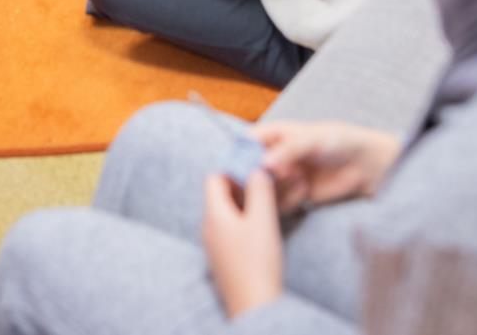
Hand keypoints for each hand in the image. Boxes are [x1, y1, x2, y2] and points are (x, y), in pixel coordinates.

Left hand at [203, 171, 284, 318]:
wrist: (254, 306)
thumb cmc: (257, 262)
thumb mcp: (262, 220)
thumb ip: (259, 190)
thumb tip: (256, 169)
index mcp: (213, 214)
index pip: (214, 179)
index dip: (233, 170)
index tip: (255, 170)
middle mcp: (208, 228)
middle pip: (220, 196)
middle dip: (242, 187)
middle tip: (265, 185)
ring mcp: (214, 245)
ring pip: (227, 213)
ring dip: (245, 205)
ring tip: (267, 205)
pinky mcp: (224, 258)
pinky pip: (230, 230)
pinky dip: (244, 222)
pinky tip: (262, 229)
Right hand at [253, 121, 401, 213]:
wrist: (366, 166)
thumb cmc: (340, 141)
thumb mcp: (313, 139)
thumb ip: (288, 150)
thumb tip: (263, 164)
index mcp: (273, 134)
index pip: (245, 142)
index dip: (237, 154)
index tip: (239, 166)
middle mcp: (273, 156)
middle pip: (248, 169)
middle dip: (255, 177)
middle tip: (266, 180)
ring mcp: (282, 178)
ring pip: (261, 189)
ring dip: (274, 190)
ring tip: (299, 179)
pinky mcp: (294, 197)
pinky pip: (278, 204)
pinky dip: (288, 201)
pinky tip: (306, 190)